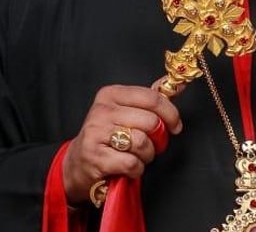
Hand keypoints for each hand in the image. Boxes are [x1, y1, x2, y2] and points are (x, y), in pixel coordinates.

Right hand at [62, 78, 182, 204]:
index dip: (170, 113)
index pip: (152, 98)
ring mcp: (97, 133)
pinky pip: (131, 162)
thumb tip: (178, 86)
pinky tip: (129, 167)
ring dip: (147, 155)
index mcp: (112, 94)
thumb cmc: (107, 135)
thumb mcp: (125, 110)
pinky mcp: (95, 157)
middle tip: (151, 145)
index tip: (175, 126)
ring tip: (137, 155)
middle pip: (150, 122)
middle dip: (157, 138)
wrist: (77, 163)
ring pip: (142, 142)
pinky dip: (136, 168)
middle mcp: (102, 110)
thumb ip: (150, 99)